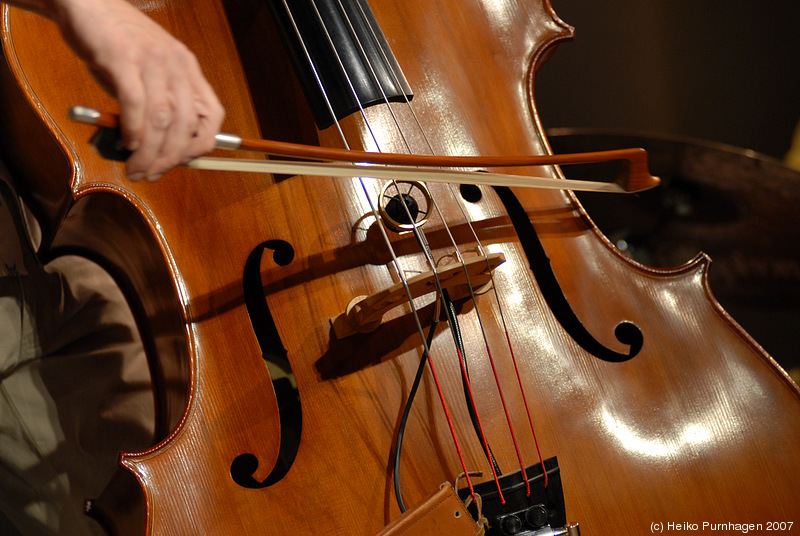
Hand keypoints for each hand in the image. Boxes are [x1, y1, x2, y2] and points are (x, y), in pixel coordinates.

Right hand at [50, 0, 224, 180]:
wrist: (84, 3)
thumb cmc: (116, 44)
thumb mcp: (150, 73)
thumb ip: (159, 104)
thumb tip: (159, 149)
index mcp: (188, 69)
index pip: (212, 115)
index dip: (201, 145)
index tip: (182, 162)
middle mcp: (176, 64)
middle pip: (186, 123)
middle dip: (171, 157)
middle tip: (152, 174)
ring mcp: (151, 60)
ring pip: (161, 119)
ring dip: (149, 151)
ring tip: (136, 168)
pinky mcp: (122, 58)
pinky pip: (135, 103)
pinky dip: (133, 129)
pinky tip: (126, 143)